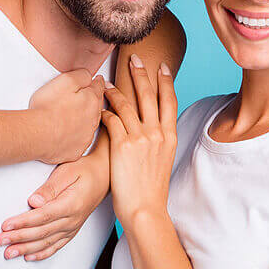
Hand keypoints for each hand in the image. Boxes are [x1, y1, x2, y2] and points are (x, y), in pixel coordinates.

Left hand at [0, 154, 108, 260]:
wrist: (104, 176)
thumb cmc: (83, 169)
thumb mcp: (67, 172)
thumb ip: (50, 188)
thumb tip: (33, 202)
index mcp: (71, 204)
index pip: (42, 217)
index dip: (22, 223)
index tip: (5, 226)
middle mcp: (72, 220)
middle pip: (41, 232)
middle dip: (19, 238)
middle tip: (0, 241)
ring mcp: (73, 227)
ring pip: (47, 242)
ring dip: (26, 249)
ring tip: (9, 253)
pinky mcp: (72, 230)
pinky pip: (57, 246)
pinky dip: (42, 253)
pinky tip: (29, 256)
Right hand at [29, 70, 104, 163]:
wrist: (38, 134)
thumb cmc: (48, 108)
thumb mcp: (65, 80)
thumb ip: (82, 75)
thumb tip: (90, 76)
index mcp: (92, 101)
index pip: (99, 88)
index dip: (97, 82)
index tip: (97, 80)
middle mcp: (93, 120)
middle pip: (97, 106)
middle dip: (93, 100)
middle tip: (86, 96)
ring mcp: (86, 136)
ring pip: (90, 124)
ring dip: (85, 118)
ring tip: (74, 114)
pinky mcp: (76, 150)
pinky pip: (80, 140)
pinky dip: (77, 135)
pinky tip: (68, 132)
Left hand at [101, 55, 177, 225]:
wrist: (146, 209)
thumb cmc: (151, 191)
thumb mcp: (162, 162)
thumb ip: (158, 143)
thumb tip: (151, 133)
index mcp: (170, 137)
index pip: (170, 102)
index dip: (166, 82)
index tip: (163, 67)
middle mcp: (157, 134)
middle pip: (150, 95)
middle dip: (141, 74)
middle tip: (134, 58)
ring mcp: (141, 138)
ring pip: (128, 104)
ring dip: (116, 90)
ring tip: (106, 82)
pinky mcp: (123, 145)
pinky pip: (112, 120)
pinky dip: (104, 112)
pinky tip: (98, 108)